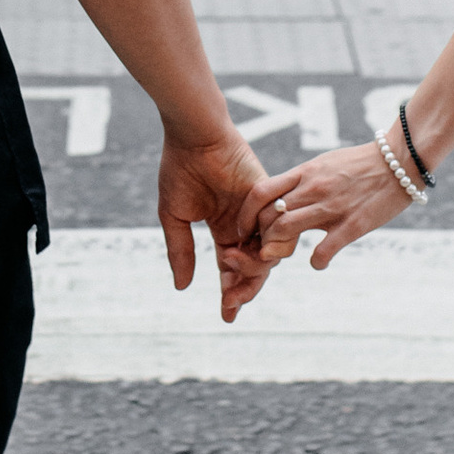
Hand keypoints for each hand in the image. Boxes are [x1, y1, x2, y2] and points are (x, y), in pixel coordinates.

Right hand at [158, 126, 287, 318]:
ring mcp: (259, 212)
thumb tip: (182, 287)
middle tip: (232, 303)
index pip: (231, 268)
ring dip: (252, 268)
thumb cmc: (180, 169)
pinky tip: (249, 252)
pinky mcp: (271, 198)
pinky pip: (279, 228)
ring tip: (230, 266)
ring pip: (268, 253)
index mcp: (223, 229)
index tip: (227, 316)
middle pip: (255, 267)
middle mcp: (244, 224)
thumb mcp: (175, 216)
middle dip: (245, 288)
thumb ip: (181, 250)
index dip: (230, 292)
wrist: (195, 136)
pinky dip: (268, 245)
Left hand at [258, 137, 411, 274]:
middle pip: (267, 215)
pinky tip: (319, 261)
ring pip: (285, 229)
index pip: (260, 192)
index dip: (246, 214)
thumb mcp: (324, 164)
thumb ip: (301, 180)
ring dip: (277, 248)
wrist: (399, 160)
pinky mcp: (352, 225)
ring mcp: (331, 207)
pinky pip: (323, 250)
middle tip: (261, 248)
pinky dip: (316, 261)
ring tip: (282, 254)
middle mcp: (312, 189)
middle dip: (258, 236)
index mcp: (304, 173)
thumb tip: (282, 196)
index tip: (247, 229)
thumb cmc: (360, 163)